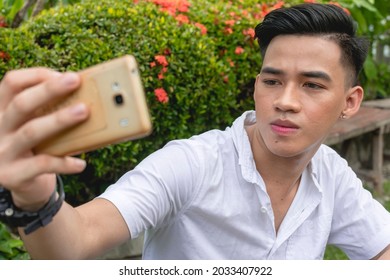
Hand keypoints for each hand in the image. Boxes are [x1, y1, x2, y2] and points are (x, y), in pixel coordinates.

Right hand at [0, 68, 88, 209]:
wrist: (22, 185)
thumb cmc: (35, 148)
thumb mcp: (35, 126)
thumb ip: (48, 111)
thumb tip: (84, 96)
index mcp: (2, 111)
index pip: (11, 83)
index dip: (37, 75)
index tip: (64, 75)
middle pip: (21, 103)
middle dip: (49, 90)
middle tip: (75, 81)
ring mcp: (2, 152)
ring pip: (31, 131)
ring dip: (59, 120)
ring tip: (84, 112)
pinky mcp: (12, 174)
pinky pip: (42, 165)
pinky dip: (64, 163)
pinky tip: (81, 163)